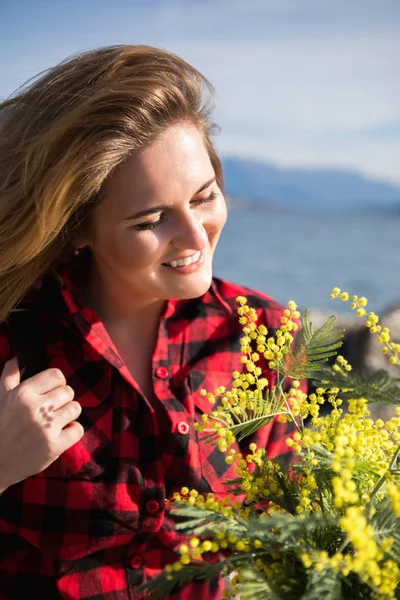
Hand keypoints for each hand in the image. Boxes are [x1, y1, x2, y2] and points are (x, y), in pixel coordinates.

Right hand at [0, 358, 83, 492]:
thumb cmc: (0, 427)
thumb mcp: (1, 398)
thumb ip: (9, 376)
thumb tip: (18, 358)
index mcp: (22, 394)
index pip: (56, 375)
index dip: (57, 383)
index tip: (51, 392)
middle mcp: (35, 408)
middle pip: (68, 391)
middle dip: (63, 400)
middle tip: (52, 410)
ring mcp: (46, 427)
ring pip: (75, 408)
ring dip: (68, 415)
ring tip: (56, 422)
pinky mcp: (55, 445)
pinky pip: (78, 429)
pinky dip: (72, 432)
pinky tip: (59, 434)